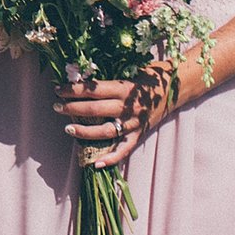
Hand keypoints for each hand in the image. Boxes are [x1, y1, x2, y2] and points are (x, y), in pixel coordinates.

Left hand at [54, 66, 179, 168]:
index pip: (93, 89)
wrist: (177, 88)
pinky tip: (96, 164)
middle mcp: (128, 107)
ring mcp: (134, 123)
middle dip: (73, 109)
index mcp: (124, 88)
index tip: (57, 89)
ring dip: (85, 131)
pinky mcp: (140, 135)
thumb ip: (109, 77)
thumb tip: (80, 74)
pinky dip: (111, 158)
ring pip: (106, 131)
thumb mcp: (129, 70)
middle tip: (57, 107)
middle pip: (95, 110)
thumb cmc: (149, 77)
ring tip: (68, 129)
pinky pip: (124, 149)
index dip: (73, 90)